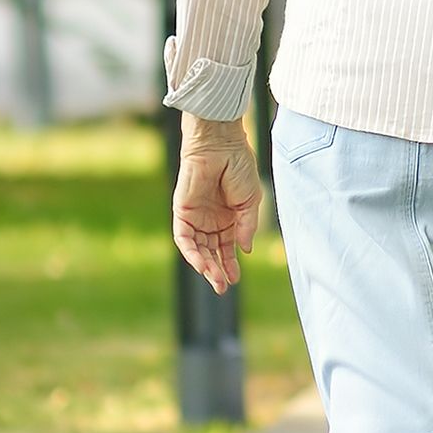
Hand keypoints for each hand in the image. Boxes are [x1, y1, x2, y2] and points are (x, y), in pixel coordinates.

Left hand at [172, 114, 260, 292]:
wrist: (220, 145)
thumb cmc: (239, 166)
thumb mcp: (251, 200)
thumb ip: (247, 225)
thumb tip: (245, 249)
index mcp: (229, 216)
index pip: (227, 246)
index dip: (231, 263)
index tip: (236, 279)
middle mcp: (211, 219)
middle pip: (212, 251)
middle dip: (218, 270)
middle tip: (224, 287)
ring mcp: (196, 216)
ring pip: (198, 248)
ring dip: (205, 265)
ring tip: (216, 281)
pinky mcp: (182, 212)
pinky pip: (184, 238)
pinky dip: (191, 252)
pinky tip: (202, 264)